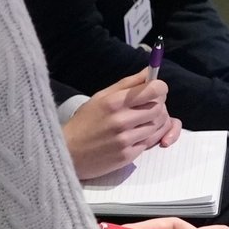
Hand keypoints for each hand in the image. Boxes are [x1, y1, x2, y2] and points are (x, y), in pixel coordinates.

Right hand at [62, 69, 178, 179]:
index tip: (157, 89)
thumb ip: (128, 84)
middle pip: (159, 108)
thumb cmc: (85, 122)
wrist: (68, 153)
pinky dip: (147, 137)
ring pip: (157, 126)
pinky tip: (135, 135)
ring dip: (154, 122)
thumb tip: (150, 71)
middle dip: (159, 105)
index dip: (160, 88)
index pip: (153, 90)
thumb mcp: (101, 97)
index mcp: (114, 102)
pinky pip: (149, 142)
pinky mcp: (127, 156)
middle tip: (149, 106)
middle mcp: (121, 120)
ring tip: (141, 121)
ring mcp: (125, 140)